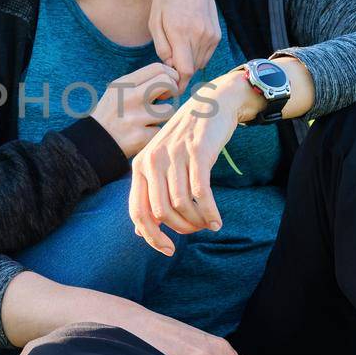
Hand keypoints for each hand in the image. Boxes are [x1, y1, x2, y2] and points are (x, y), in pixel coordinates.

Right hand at [90, 62, 179, 157]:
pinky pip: (160, 130)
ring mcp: (135, 118)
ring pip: (169, 109)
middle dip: (173, 90)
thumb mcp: (117, 91)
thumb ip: (140, 83)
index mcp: (123, 84)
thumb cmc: (110, 114)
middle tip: (166, 98)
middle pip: (167, 83)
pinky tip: (141, 133)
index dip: (170, 75)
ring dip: (163, 115)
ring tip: (150, 119)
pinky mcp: (140, 137)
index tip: (168, 84)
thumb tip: (170, 78)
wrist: (94, 142)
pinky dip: (153, 133)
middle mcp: (129, 98)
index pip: (158, 68)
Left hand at [129, 70, 254, 254]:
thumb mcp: (161, 163)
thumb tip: (141, 232)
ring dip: (196, 221)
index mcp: (140, 167)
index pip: (138, 212)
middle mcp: (152, 161)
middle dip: (180, 229)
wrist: (211, 104)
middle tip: (195, 230)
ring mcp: (174, 156)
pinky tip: (217, 221)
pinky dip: (209, 212)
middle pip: (160, 212)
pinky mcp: (197, 153)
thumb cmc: (185, 139)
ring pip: (181, 204)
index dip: (152, 237)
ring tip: (207, 224)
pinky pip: (201, 193)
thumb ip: (150, 194)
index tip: (168, 250)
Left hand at [151, 0, 219, 82]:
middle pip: (192, 69)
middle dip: (180, 74)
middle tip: (168, 70)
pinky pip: (206, 55)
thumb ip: (161, 46)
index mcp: (181, 32)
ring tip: (177, 50)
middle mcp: (199, 35)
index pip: (185, 70)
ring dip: (188, 63)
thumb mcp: (155, 20)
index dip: (177, 84)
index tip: (169, 90)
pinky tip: (187, 43)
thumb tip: (169, 66)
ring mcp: (211, 35)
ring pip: (199, 64)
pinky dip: (196, 55)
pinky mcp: (217, 35)